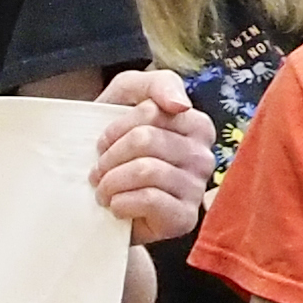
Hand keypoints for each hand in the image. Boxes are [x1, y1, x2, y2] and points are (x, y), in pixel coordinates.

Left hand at [87, 65, 208, 242]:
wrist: (98, 203)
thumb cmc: (116, 146)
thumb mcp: (127, 97)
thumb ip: (156, 83)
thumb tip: (180, 104)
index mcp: (196, 125)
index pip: (151, 112)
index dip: (115, 128)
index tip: (103, 143)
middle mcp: (203, 156)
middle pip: (145, 140)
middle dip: (110, 156)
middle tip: (98, 171)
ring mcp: (197, 189)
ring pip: (146, 170)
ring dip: (111, 181)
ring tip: (103, 189)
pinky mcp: (184, 218)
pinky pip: (149, 200)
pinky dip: (121, 202)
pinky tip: (115, 206)